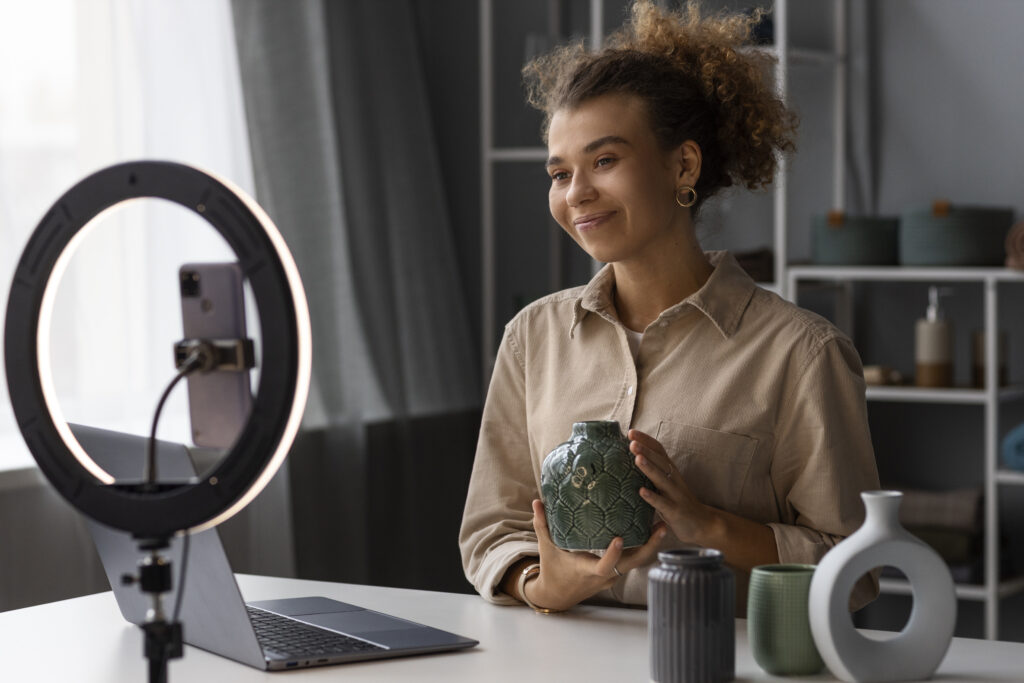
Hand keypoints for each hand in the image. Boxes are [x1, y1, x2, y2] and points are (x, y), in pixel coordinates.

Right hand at [523, 499, 666, 610]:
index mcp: (587, 570)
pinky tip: (649, 528)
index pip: (604, 565)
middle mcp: (605, 574)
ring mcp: (613, 574)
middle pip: (633, 563)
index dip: (613, 554)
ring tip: (661, 522)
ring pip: (637, 561)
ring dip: (650, 544)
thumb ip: (542, 525)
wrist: (558, 595)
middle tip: (661, 526)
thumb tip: (537, 501)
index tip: (619, 538)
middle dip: (649, 546)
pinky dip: (642, 545)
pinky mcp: (616, 571)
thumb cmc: (552, 570)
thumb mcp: (546, 547)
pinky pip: (633, 559)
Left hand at [629, 429, 713, 543]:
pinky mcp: (675, 511)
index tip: (631, 432)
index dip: (646, 440)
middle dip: (646, 450)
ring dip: (649, 468)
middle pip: (660, 461)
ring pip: (661, 479)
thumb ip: (654, 471)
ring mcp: (675, 495)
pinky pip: (662, 503)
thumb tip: (633, 458)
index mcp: (671, 471)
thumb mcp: (666, 483)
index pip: (659, 451)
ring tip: (637, 458)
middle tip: (631, 441)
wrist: (703, 523)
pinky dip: (652, 497)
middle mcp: (673, 479)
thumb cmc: (678, 501)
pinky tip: (641, 491)